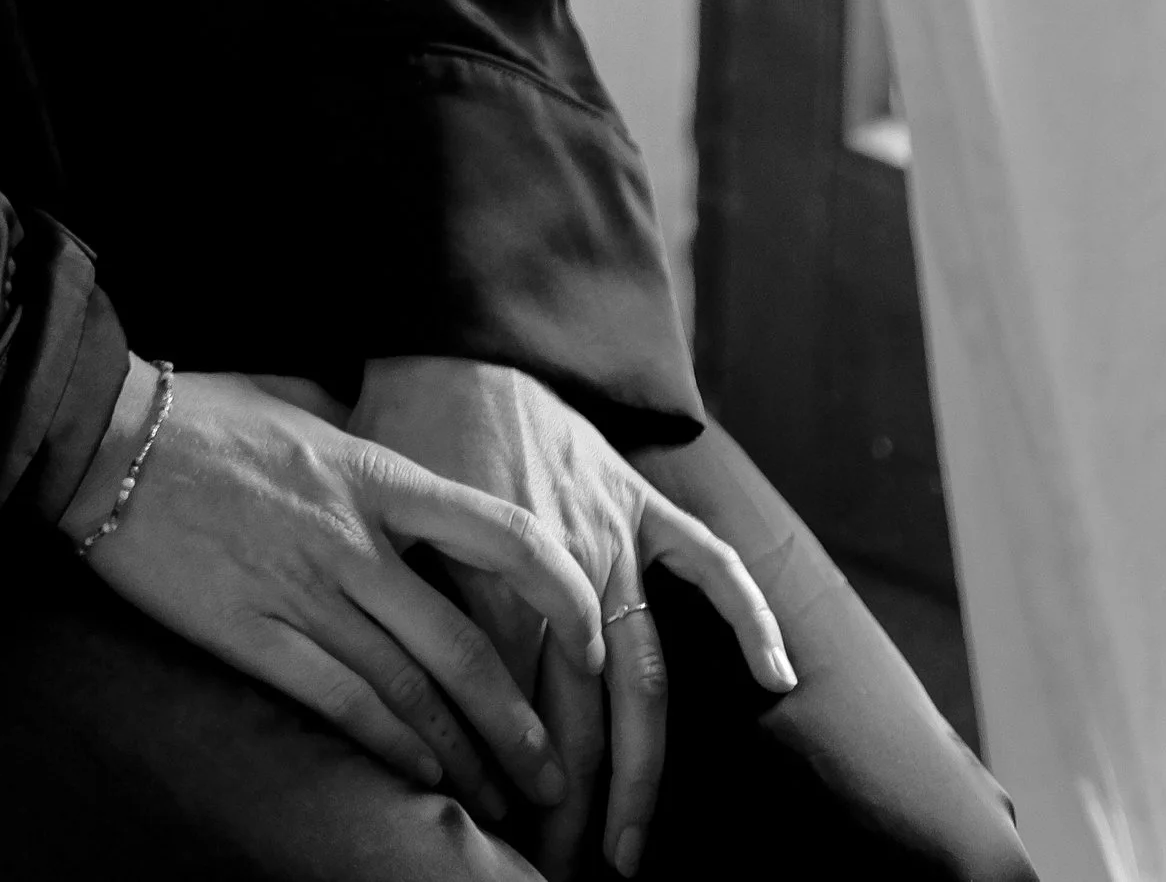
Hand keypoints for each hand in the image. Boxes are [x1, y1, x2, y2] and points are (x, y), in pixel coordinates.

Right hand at [66, 361, 605, 829]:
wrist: (106, 438)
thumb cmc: (204, 410)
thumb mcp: (302, 401)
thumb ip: (361, 439)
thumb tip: (397, 456)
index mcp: (373, 471)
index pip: (495, 533)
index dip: (556, 590)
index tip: (589, 635)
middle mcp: (352, 538)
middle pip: (461, 642)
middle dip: (520, 719)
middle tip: (557, 771)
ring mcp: (302, 591)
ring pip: (409, 689)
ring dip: (466, 751)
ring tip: (505, 796)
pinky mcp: (253, 635)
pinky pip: (341, 704)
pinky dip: (393, 747)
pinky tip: (425, 778)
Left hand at [352, 356, 798, 877]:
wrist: (449, 337)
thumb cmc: (399, 435)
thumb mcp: (386, 529)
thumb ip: (412, 613)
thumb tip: (405, 718)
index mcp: (491, 585)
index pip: (510, 720)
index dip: (508, 793)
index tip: (499, 848)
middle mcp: (561, 574)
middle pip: (577, 723)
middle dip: (570, 811)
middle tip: (558, 874)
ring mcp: (611, 537)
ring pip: (641, 679)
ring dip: (640, 772)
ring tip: (630, 847)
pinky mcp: (639, 500)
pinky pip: (709, 561)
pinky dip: (748, 616)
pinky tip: (779, 675)